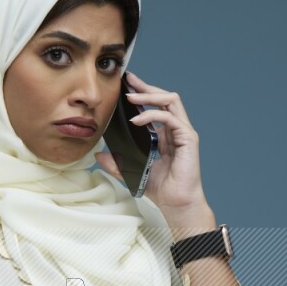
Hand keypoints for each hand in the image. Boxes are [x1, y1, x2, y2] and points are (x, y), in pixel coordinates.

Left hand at [95, 70, 216, 230]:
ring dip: (150, 96)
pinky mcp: (188, 138)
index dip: (142, 94)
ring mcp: (183, 132)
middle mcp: (176, 130)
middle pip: (164, 97)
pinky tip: (137, 121)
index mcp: (165, 135)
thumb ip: (117, 163)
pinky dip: (152, 115)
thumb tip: (98, 156)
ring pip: (171, 101)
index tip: (126, 85)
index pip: (156, 106)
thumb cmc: (161, 190)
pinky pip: (170, 118)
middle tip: (129, 80)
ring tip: (131, 98)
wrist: (177, 204)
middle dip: (145, 87)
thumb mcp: (132, 172)